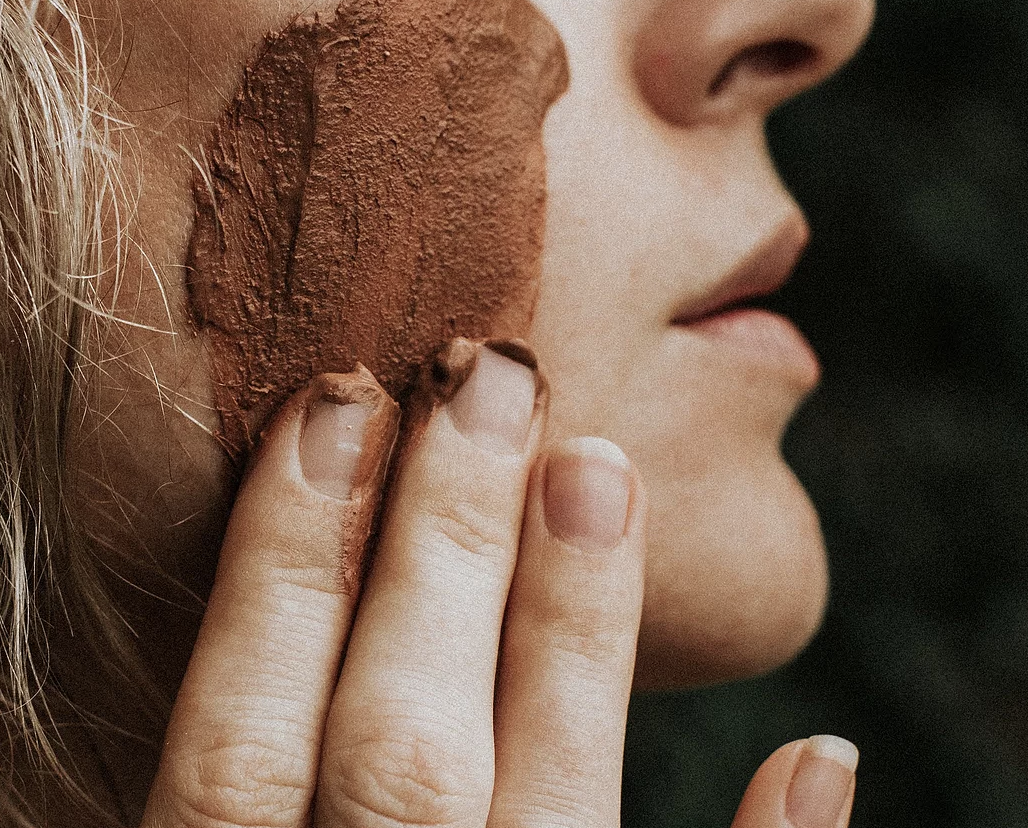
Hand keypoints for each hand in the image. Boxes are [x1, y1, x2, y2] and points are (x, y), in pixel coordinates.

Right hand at [139, 340, 856, 827]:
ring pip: (547, 824)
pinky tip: (816, 756)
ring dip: (575, 645)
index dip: (278, 571)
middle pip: (395, 753)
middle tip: (488, 381)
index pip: (240, 750)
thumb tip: (173, 627)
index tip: (330, 409)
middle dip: (436, 554)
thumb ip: (203, 793)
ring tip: (600, 475)